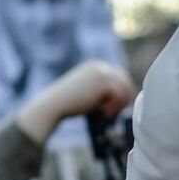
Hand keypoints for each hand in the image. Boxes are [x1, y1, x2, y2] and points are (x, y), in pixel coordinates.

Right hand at [16, 60, 135, 144]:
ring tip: (105, 114)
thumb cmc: (68, 104)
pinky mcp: (103, 82)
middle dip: (123, 98)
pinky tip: (103, 113)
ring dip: (118, 104)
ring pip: (124, 88)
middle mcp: (100, 66)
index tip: (115, 108)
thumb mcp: (87, 94)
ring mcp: (102, 72)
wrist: (54, 104)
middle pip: (125, 80)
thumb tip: (121, 100)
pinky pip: (120, 95)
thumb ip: (101, 93)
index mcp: (95, 66)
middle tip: (113, 113)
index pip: (119, 76)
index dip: (121, 93)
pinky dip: (114, 107)